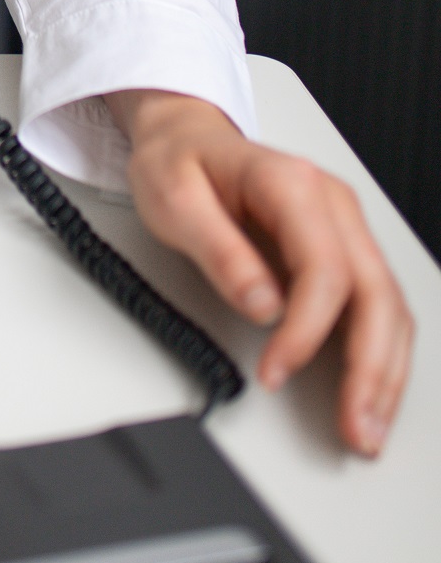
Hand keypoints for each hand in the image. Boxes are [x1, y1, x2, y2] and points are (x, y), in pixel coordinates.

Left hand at [106, 89, 412, 455]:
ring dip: (385, 370)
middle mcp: (331, 202)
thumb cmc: (178, 162)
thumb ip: (219, 251)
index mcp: (291, 183)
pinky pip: (376, 303)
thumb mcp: (174, 199)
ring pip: (388, 303)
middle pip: (375, 291)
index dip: (307, 329)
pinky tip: (369, 391)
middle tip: (354, 426)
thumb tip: (262, 304)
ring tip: (367, 425)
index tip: (276, 371)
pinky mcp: (343, 247)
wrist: (183, 137)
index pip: (325, 267)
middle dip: (371, 367)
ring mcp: (344, 225)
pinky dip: (379, 353)